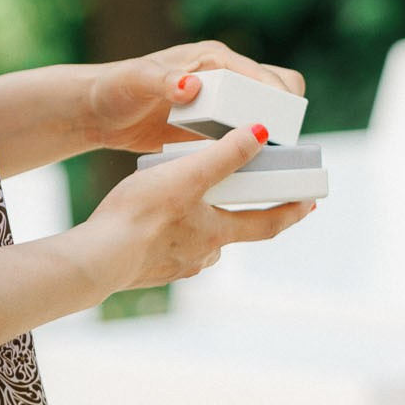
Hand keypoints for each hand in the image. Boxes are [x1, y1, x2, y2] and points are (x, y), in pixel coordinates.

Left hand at [81, 39, 305, 153]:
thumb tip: (191, 86)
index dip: (275, 97)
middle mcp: (225, 77)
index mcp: (214, 59)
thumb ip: (163, 79)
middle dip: (285, 113)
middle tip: (275, 142)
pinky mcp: (214, 127)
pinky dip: (252, 150)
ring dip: (271, 134)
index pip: (261, 74)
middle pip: (277, 88)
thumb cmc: (116, 87)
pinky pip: (244, 137)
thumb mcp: (137, 80)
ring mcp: (222, 103)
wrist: (100, 112)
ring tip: (267, 160)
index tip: (277, 125)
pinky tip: (246, 169)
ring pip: (266, 114)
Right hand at [82, 123, 313, 287]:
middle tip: (243, 197)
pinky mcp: (148, 271)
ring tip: (193, 203)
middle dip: (239, 214)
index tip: (310, 205)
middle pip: (231, 232)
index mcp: (217, 233)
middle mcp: (202, 255)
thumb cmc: (140, 216)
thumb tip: (261, 134)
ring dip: (203, 224)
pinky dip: (172, 235)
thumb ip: (225, 155)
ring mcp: (174, 267)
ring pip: (200, 242)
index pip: (266, 224)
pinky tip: (156, 223)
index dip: (291, 212)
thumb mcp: (187, 175)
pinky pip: (169, 250)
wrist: (95, 259)